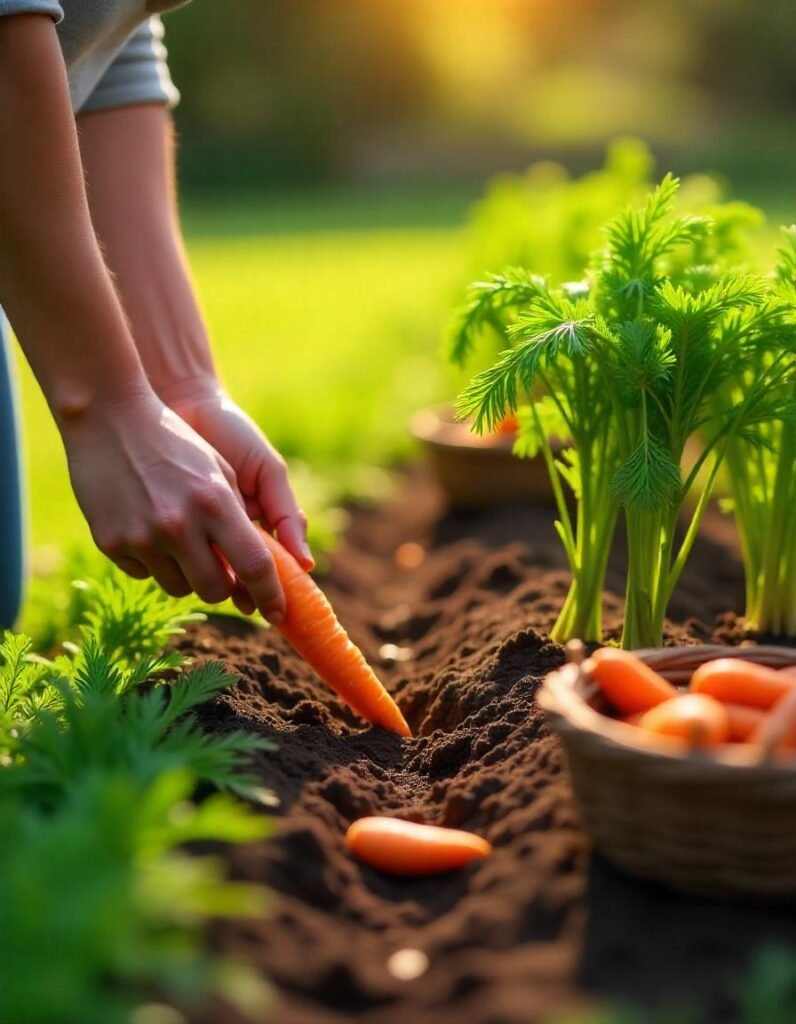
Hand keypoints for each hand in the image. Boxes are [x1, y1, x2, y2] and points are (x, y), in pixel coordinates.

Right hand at [62, 386, 288, 621]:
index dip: (271, 595)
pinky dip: (153, 560)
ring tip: (180, 537)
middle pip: (215, 590)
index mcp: (215, 502)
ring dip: (187, 573)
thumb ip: (240, 519)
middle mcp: (179, 524)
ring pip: (179, 587)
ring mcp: (141, 536)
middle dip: (224, 586)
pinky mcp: (110, 542)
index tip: (278, 613)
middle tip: (222, 569)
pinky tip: (146, 525)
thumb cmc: (177, 443)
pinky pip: (143, 573)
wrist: (108, 418)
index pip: (255, 565)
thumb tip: (255, 569)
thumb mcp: (219, 471)